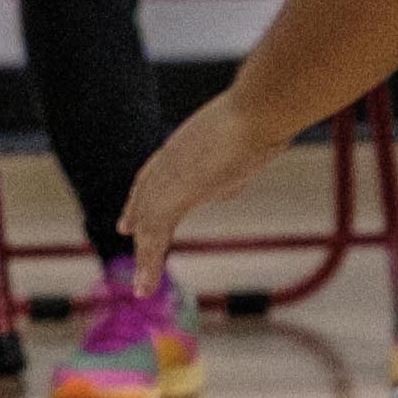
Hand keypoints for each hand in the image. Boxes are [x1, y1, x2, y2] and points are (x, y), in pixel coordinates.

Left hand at [121, 94, 285, 292]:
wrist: (259, 112)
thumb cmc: (269, 113)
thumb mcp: (259, 131)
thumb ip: (255, 142)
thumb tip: (272, 141)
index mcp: (190, 143)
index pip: (161, 168)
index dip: (149, 185)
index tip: (142, 200)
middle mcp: (174, 158)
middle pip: (147, 190)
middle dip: (137, 212)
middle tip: (125, 230)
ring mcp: (170, 175)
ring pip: (149, 216)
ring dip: (146, 250)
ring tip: (142, 283)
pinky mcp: (172, 196)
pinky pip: (154, 235)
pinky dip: (149, 262)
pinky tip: (146, 285)